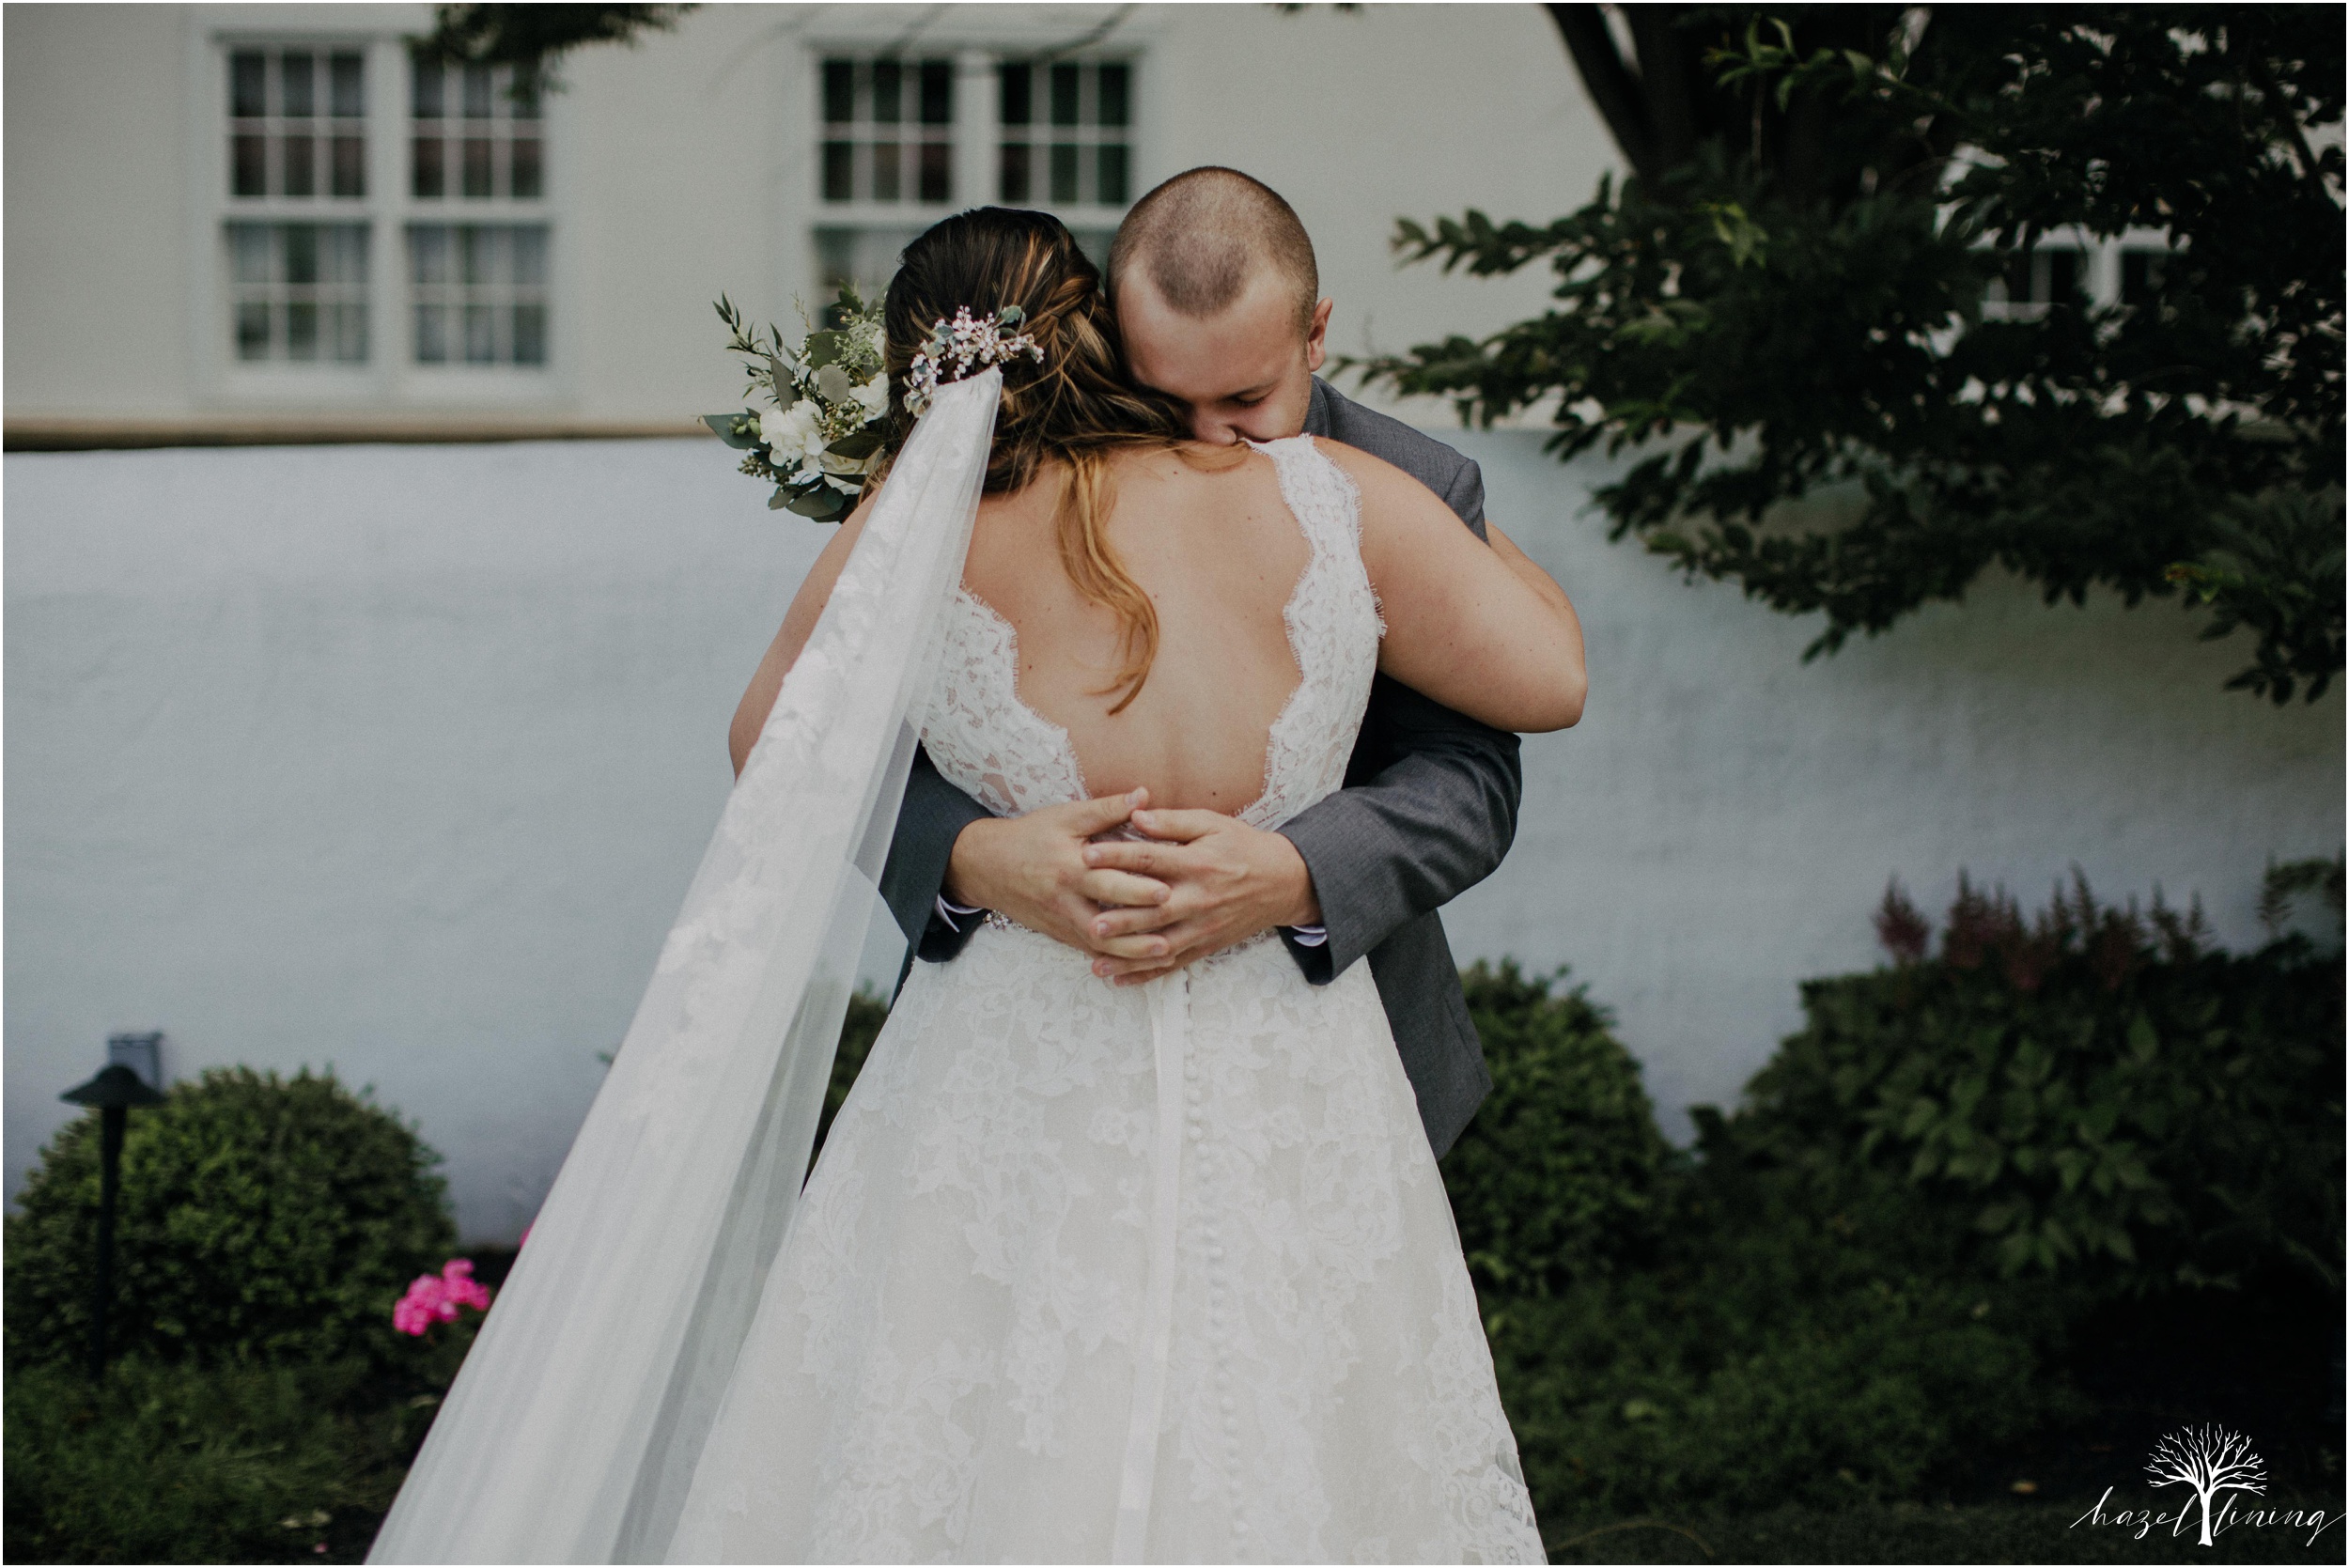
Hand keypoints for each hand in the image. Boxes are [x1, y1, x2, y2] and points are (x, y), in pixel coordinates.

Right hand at [944, 790, 1173, 958]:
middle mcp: (1065, 899)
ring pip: (1099, 944)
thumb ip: (1107, 809)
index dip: (1135, 886)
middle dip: (1139, 926)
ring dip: (1132, 953)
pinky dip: (1116, 960)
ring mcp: (1062, 921)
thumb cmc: (1032, 836)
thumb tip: (1144, 795)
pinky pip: (1090, 951)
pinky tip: (1142, 963)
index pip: (1105, 879)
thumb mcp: (1066, 817)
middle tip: (1172, 929)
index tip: (1167, 889)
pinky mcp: (1061, 934)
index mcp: (1069, 867)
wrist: (987, 867)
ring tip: (1167, 952)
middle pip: (1105, 918)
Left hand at [1078, 808, 1322, 984]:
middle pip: (1154, 911)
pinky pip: (1174, 963)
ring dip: (1127, 956)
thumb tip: (1135, 814)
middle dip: (1121, 919)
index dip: (1117, 856)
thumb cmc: (1243, 846)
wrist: (1283, 881)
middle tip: (1089, 923)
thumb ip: (1173, 821)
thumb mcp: (1212, 825)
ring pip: (1160, 945)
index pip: (1150, 859)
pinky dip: (1147, 974)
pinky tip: (1120, 979)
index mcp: (1197, 863)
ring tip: (1095, 963)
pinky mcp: (1207, 945)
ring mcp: (1203, 926)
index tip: (1085, 855)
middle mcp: (1199, 899)